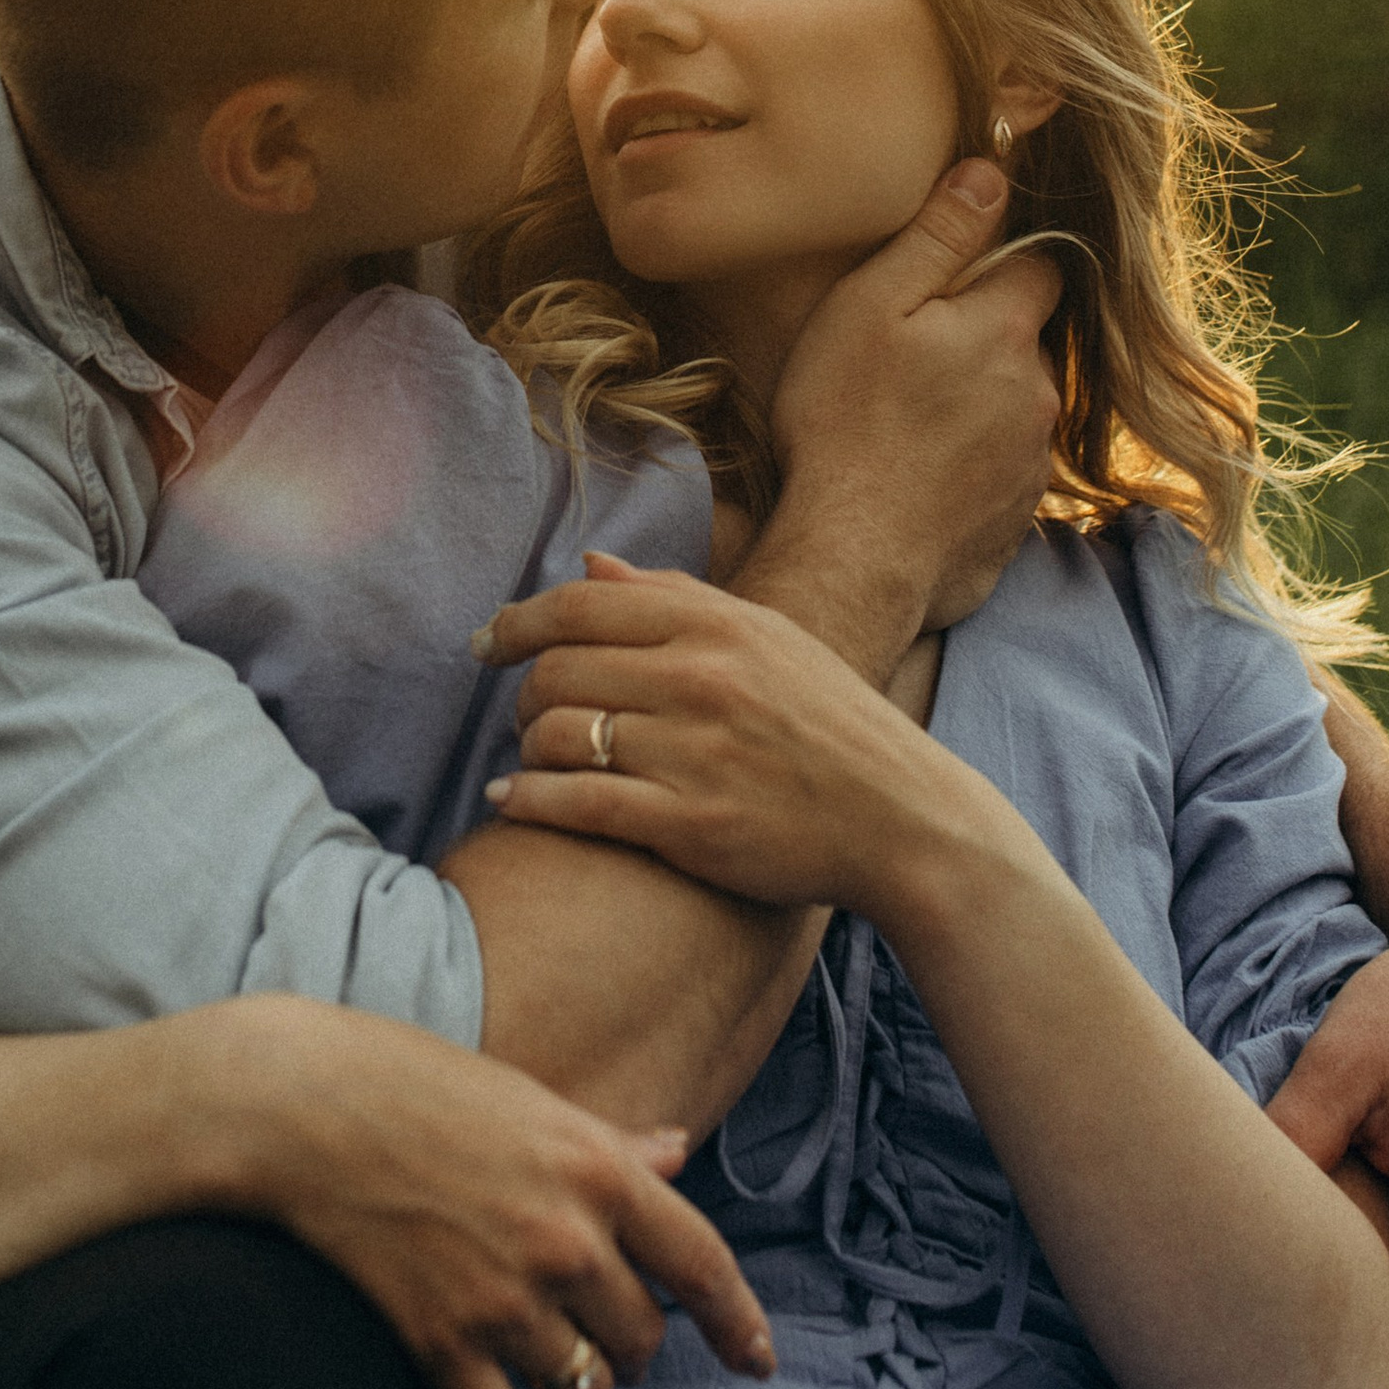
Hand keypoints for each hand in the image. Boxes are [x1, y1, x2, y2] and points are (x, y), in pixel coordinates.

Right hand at [227, 996, 776, 1388]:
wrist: (303, 1109)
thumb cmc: (416, 1086)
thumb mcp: (530, 1099)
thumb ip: (611, 1141)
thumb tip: (678, 1150)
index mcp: (597, 1168)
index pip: (703, 1263)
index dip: (739, 1323)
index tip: (758, 1362)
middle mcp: (564, 1238)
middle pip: (644, 1335)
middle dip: (630, 1340)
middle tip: (597, 1324)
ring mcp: (503, 1296)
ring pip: (587, 1386)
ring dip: (579, 1385)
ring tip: (551, 1363)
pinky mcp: (441, 1344)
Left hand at [473, 559, 969, 911]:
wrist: (903, 820)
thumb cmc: (830, 725)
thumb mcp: (767, 639)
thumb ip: (675, 597)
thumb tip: (588, 562)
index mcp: (717, 626)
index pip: (581, 606)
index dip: (517, 622)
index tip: (486, 642)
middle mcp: (702, 680)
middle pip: (557, 670)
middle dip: (521, 692)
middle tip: (522, 713)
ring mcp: (694, 753)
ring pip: (558, 735)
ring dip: (526, 748)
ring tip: (531, 759)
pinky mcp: (691, 825)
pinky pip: (578, 803)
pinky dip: (529, 800)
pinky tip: (511, 800)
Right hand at [756, 162, 1061, 676]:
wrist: (853, 557)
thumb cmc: (845, 422)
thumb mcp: (871, 306)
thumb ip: (937, 237)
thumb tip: (991, 174)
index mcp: (1005, 330)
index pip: (1041, 268)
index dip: (1002, 264)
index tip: (954, 280)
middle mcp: (1037, 393)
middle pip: (1023, 342)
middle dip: (982, 340)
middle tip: (908, 359)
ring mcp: (1032, 464)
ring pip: (1014, 408)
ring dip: (977, 406)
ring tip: (904, 426)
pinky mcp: (1016, 521)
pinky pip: (1001, 472)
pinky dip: (969, 468)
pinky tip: (914, 478)